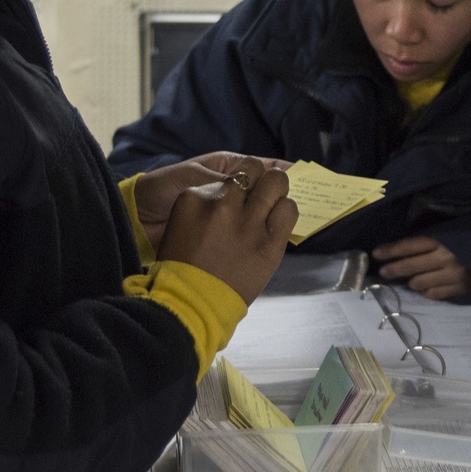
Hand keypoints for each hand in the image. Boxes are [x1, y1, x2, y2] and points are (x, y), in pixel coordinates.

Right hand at [156, 159, 297, 305]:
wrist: (191, 303)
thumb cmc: (183, 266)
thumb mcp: (182, 224)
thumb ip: (206, 205)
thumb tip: (235, 194)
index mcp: (195, 198)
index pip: (228, 174)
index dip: (238, 182)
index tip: (240, 192)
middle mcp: (223, 205)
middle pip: (252, 168)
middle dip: (259, 175)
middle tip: (262, 187)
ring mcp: (248, 223)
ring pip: (276, 183)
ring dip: (276, 190)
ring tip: (273, 202)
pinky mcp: (269, 243)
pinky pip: (289, 211)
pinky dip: (286, 211)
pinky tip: (279, 218)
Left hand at [371, 236, 470, 301]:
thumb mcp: (454, 230)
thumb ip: (434, 238)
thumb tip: (408, 245)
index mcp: (442, 239)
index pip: (409, 246)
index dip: (391, 250)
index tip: (376, 253)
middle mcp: (444, 257)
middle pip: (410, 266)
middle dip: (393, 269)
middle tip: (383, 272)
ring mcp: (453, 275)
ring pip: (420, 283)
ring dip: (410, 281)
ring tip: (407, 280)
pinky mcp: (461, 288)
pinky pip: (435, 294)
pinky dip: (426, 292)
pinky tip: (423, 289)